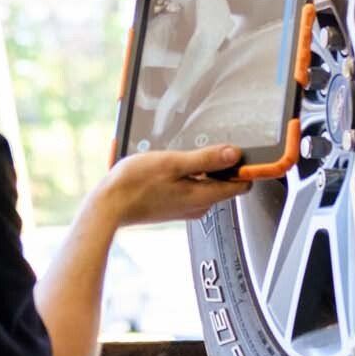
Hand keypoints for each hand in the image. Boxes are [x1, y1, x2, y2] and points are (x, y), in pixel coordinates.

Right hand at [97, 144, 250, 226]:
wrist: (109, 206)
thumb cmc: (135, 185)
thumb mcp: (173, 163)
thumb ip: (206, 159)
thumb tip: (234, 154)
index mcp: (204, 197)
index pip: (242, 186)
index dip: (245, 167)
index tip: (241, 151)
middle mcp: (199, 206)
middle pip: (226, 183)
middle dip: (219, 164)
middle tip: (201, 148)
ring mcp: (186, 207)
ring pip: (207, 184)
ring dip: (200, 168)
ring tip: (180, 157)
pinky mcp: (175, 205)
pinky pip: (192, 187)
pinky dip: (187, 175)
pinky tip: (170, 167)